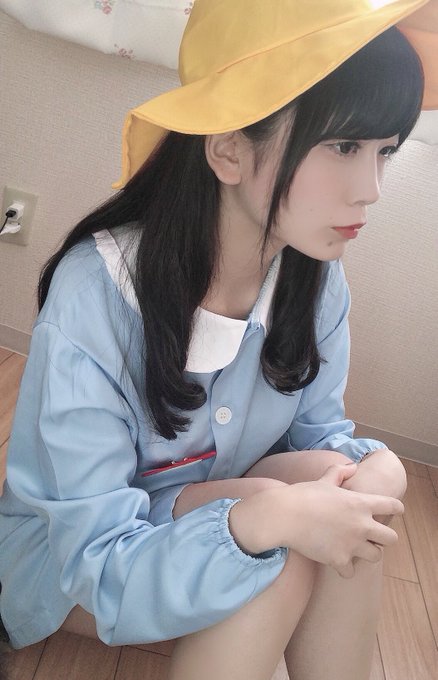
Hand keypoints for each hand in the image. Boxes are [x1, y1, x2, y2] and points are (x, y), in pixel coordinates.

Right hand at [229, 463, 403, 578]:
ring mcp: (352, 544)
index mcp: (361, 503)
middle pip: (392, 538)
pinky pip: (351, 572)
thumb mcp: (324, 479)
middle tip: (370, 535)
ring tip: (355, 549)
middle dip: (383, 537)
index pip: (394, 506)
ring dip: (367, 553)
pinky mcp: (339, 560)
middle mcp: (362, 525)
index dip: (394, 508)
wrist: (284, 516)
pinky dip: (345, 568)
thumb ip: (340, 472)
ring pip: (376, 556)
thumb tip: (352, 466)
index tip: (390, 511)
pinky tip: (336, 561)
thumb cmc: (304, 494)